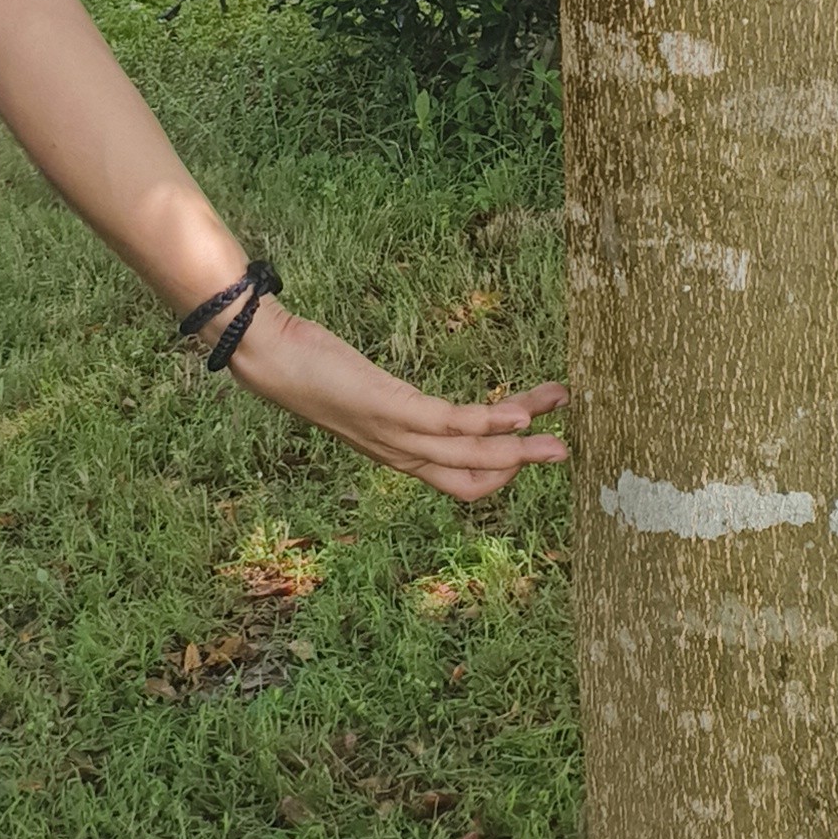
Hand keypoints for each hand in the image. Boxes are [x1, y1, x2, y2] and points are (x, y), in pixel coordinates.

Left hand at [230, 301, 569, 505]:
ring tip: (560, 434)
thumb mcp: (366, 392)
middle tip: (567, 449)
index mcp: (398, 452)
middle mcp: (400, 454)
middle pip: (476, 478)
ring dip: (522, 448)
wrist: (270, 355)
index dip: (501, 472)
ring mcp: (396, 435)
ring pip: (472, 456)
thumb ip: (398, 402)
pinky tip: (522, 413)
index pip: (462, 483)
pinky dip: (491, 424)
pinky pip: (452, 424)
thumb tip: (420, 397)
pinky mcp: (391, 409)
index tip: (534, 437)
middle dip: (525, 466)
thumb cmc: (314, 367)